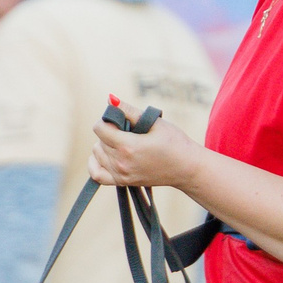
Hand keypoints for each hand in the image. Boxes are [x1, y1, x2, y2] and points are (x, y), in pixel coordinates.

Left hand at [88, 115, 205, 190]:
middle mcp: (121, 163)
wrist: (186, 168)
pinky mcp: (123, 182)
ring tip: (123, 143)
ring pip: (97, 154)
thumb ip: (130, 111)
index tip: (121, 120)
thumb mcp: (155, 122)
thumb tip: (110, 99)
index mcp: (128, 146)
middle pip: (99, 141)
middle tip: (128, 132)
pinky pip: (96, 175)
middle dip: (109, 133)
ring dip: (105, 146)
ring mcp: (121, 175)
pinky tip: (105, 156)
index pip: (99, 128)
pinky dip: (95, 164)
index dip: (108, 120)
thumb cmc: (174, 142)